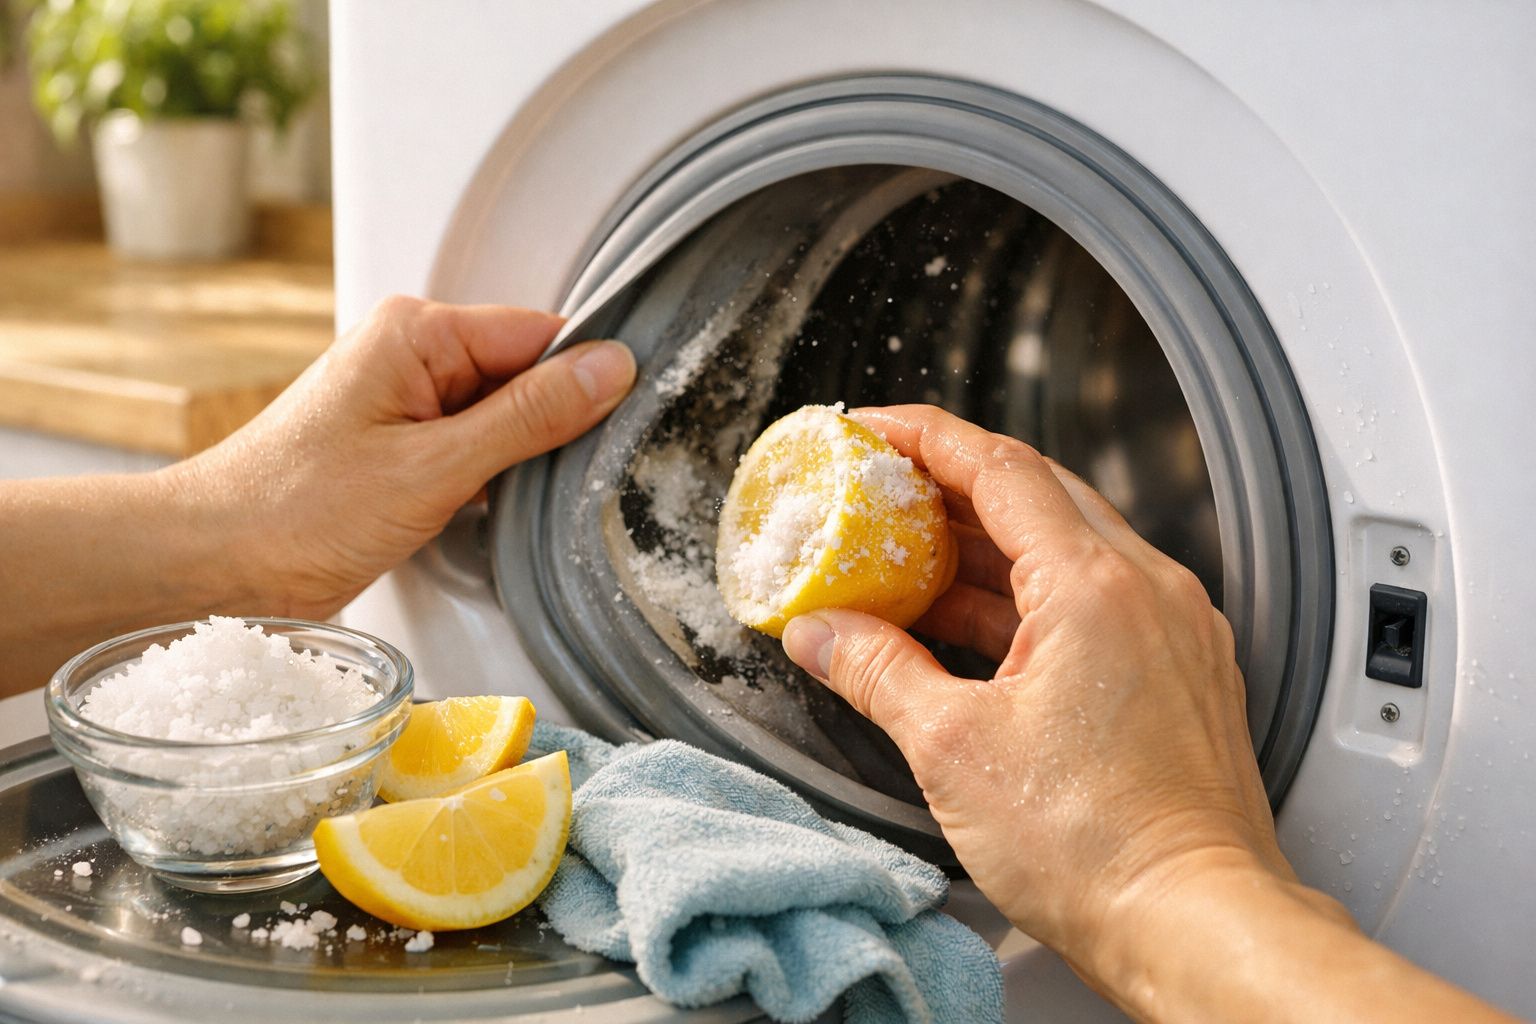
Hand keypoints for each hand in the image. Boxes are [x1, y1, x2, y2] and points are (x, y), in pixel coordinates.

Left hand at [172, 296, 635, 618]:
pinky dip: (493, 481)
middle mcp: (411, 356)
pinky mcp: (401, 449)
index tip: (627, 416)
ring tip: (518, 501)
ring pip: (504, 418)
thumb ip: (528, 417)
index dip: (586, 377)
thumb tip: (607, 369)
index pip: (539, 334)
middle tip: (570, 478)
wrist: (214, 565)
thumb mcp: (433, 468)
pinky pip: (475, 449)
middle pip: (526, 375)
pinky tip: (492, 513)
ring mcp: (406, 403)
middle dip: (553, 426)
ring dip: (521, 460)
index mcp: (416, 333)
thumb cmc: (293, 512)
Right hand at [780, 404, 1292, 974]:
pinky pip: (1096, 598)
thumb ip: (876, 670)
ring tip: (915, 558)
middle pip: (1039, 493)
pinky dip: (1029, 595)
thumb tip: (821, 634)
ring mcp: (1174, 629)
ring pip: (1070, 547)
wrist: (1195, 922)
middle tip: (888, 488)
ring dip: (990, 543)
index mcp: (1096, 586)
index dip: (927, 437)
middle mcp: (1150, 590)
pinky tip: (975, 624)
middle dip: (954, 482)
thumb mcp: (953, 748)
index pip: (1001, 467)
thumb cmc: (1100, 846)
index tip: (876, 428)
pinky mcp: (1181, 671)